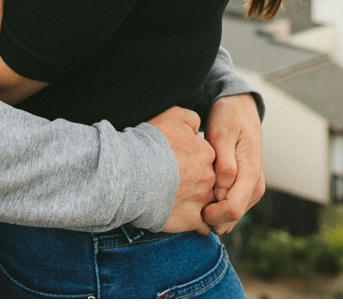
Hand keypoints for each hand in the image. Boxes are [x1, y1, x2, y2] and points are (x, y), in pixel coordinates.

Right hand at [147, 106, 215, 234]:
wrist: (132, 173)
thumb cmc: (150, 143)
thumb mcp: (173, 116)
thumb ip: (192, 119)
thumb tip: (198, 128)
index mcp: (207, 153)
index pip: (209, 158)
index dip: (195, 159)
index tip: (180, 162)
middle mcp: (209, 178)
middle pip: (211, 180)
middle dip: (200, 181)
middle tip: (180, 182)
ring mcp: (202, 200)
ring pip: (210, 203)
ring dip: (200, 203)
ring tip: (181, 201)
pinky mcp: (191, 220)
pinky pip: (204, 226)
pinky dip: (198, 224)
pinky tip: (185, 218)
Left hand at [201, 93, 264, 233]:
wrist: (241, 110)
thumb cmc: (229, 118)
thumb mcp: (222, 132)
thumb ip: (223, 163)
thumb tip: (222, 192)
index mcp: (251, 174)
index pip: (233, 209)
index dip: (211, 213)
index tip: (192, 203)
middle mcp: (255, 187)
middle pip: (231, 219)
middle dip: (209, 217)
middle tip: (188, 201)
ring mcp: (251, 190)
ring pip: (230, 219)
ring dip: (211, 214)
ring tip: (192, 195)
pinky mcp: (245, 191)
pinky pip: (228, 211)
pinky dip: (214, 209)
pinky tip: (199, 194)